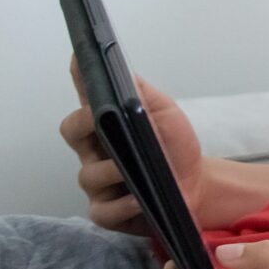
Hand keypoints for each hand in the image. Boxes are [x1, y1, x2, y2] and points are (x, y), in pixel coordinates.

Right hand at [59, 60, 204, 233]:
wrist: (197, 185)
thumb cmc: (175, 146)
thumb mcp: (165, 115)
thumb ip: (143, 93)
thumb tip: (120, 67)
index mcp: (106, 124)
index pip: (85, 97)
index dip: (79, 78)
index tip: (78, 57)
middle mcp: (94, 151)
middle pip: (70, 130)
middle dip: (82, 123)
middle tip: (100, 120)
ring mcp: (98, 184)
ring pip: (87, 175)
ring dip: (110, 171)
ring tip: (132, 171)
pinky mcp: (107, 212)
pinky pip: (102, 211)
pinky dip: (120, 205)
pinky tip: (137, 199)